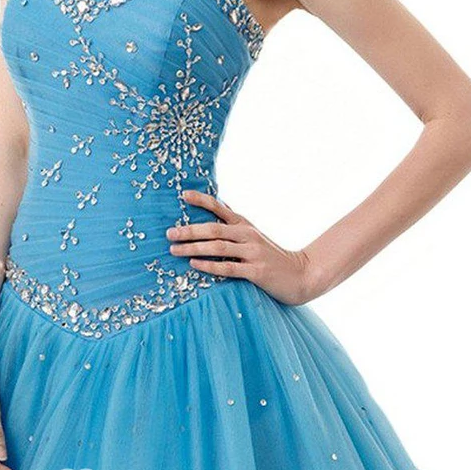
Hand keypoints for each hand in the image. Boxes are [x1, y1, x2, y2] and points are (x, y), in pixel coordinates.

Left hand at [167, 189, 315, 306]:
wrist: (301, 275)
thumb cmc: (271, 256)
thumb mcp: (253, 236)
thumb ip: (234, 226)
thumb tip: (213, 211)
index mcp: (244, 225)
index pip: (220, 208)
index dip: (202, 200)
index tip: (183, 195)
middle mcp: (248, 235)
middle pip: (213, 228)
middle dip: (188, 230)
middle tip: (168, 233)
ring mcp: (253, 253)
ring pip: (217, 247)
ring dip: (193, 248)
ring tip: (174, 250)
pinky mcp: (256, 272)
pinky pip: (228, 268)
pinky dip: (209, 266)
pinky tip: (194, 265)